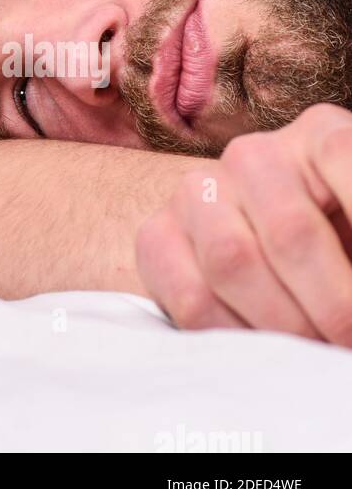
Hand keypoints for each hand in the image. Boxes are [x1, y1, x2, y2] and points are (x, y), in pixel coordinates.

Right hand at [135, 104, 351, 343]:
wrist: (262, 251)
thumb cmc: (340, 246)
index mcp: (319, 137)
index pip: (345, 154)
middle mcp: (253, 155)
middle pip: (289, 231)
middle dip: (333, 307)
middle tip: (348, 345)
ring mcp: (197, 191)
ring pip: (231, 261)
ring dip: (284, 329)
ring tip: (312, 350)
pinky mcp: (156, 235)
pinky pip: (191, 296)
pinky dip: (238, 339)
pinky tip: (266, 351)